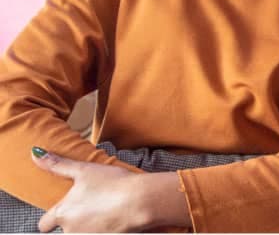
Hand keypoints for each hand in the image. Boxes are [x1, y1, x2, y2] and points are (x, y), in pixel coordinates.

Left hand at [31, 148, 155, 232]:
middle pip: (65, 230)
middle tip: (92, 206)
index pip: (44, 224)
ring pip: (82, 234)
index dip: (52, 217)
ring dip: (90, 226)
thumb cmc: (113, 183)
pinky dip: (104, 230)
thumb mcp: (84, 170)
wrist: (141, 200)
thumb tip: (35, 153)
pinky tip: (115, 219)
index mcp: (63, 213)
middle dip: (75, 221)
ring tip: (106, 211)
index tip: (65, 209)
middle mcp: (71, 230)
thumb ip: (58, 165)